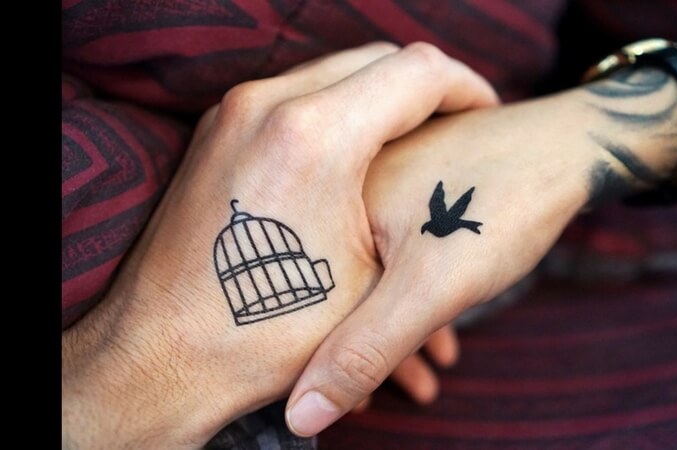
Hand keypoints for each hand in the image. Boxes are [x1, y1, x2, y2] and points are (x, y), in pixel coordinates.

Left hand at [62, 41, 497, 448]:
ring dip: (381, 99)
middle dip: (427, 89)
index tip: (487, 112)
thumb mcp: (368, 292)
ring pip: (334, 75)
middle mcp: (266, 107)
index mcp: (316, 136)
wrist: (157, 355)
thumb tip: (451, 201)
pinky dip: (337, 113)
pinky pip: (295, 99)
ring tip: (414, 138)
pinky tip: (355, 158)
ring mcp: (233, 116)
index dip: (468, 88)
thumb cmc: (262, 331)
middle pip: (376, 60)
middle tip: (457, 120)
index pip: (421, 71)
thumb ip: (419, 219)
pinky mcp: (217, 134)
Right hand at [286, 72, 676, 435]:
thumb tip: (305, 414)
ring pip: (377, 277)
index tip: (359, 405)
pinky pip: (400, 256)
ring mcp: (381, 186)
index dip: (329, 362)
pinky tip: (446, 334)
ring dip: (403, 332)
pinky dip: (420, 297)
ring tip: (431, 380)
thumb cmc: (502, 207)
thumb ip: (368, 349)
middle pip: (345, 291)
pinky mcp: (413, 190)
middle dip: (373, 354)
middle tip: (404, 394)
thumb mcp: (433, 287)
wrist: (568, 145)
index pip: (311, 301)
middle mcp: (348, 190)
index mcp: (333, 203)